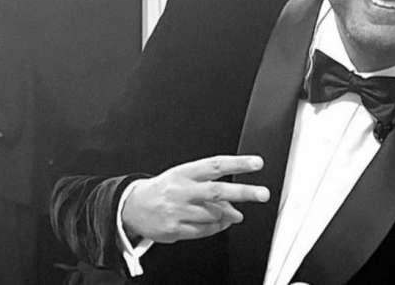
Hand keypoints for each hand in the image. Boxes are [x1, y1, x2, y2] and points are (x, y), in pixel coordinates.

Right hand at [121, 155, 268, 242]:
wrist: (132, 206)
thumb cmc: (165, 189)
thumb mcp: (184, 177)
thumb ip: (209, 185)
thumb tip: (234, 203)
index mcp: (185, 173)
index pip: (216, 165)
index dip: (238, 164)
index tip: (257, 163)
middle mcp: (182, 190)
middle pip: (218, 191)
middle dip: (244, 192)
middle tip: (263, 194)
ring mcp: (178, 211)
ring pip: (214, 214)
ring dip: (229, 215)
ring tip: (235, 214)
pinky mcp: (175, 229)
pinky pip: (204, 230)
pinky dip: (217, 227)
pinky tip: (219, 223)